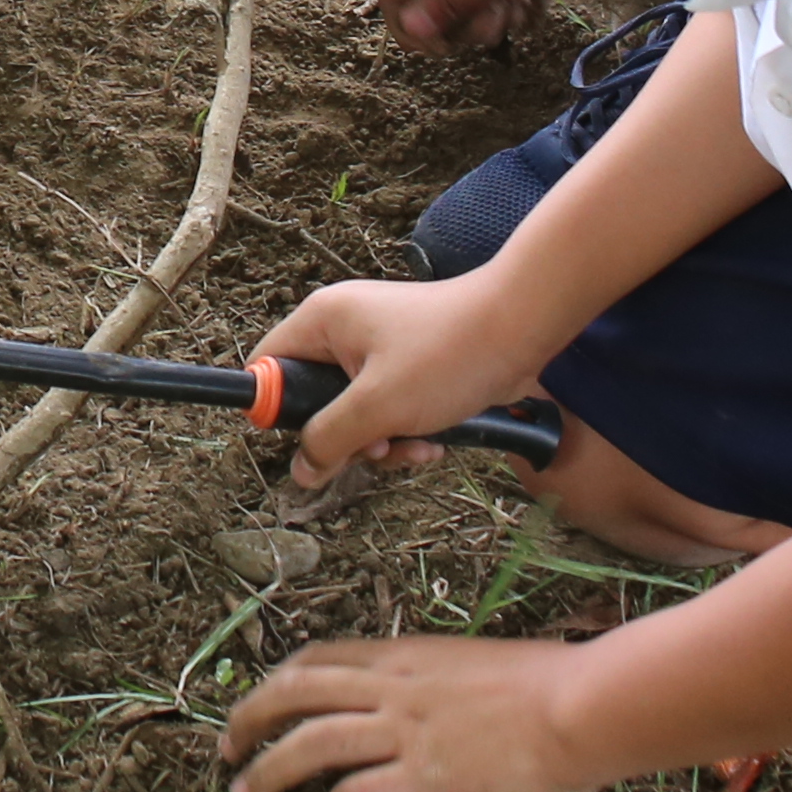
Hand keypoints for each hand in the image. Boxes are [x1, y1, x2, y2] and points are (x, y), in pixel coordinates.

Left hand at [221, 632, 598, 791]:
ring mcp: (403, 731)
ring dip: (266, 770)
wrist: (580, 707)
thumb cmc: (550, 687)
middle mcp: (392, 688)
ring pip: (308, 743)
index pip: (322, 658)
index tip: (262, 703)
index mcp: (405, 657)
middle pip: (295, 692)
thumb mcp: (479, 667)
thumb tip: (430, 709)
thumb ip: (441, 684)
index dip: (280, 681)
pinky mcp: (421, 777)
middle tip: (227, 751)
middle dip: (249, 719)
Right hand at [257, 273, 553, 496]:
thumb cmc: (449, 355)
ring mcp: (378, 346)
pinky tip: (434, 441)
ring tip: (417, 446)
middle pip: (314, 399)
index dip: (279, 410)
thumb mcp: (378, 406)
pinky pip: (388, 407)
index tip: (314, 439)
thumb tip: (301, 470)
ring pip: (356, 411)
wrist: (523, 326)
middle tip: (378, 446)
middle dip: (347, 437)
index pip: (268, 367)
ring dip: (383, 441)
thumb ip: (330, 439)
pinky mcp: (409, 364)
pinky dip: (406, 430)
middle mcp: (343, 328)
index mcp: (322, 321)